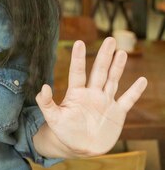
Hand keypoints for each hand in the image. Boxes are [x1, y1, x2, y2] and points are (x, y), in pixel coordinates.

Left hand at [35, 37, 147, 156]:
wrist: (78, 146)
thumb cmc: (63, 130)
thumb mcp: (53, 118)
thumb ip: (46, 103)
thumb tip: (43, 87)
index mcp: (76, 93)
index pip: (77, 72)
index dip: (78, 58)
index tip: (79, 42)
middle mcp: (92, 93)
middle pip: (99, 71)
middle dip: (104, 56)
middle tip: (109, 39)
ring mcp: (105, 101)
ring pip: (113, 80)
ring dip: (118, 67)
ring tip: (121, 52)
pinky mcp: (117, 112)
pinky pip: (127, 100)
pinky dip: (135, 91)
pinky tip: (142, 80)